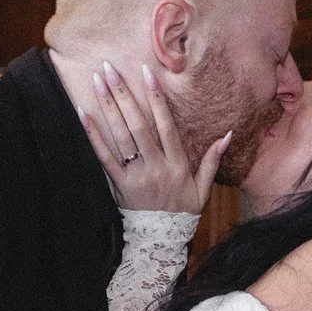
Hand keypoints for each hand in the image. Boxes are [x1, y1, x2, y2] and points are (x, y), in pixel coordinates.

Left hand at [76, 59, 228, 213]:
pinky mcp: (119, 185)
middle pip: (139, 124)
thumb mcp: (203, 188)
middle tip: (110, 68)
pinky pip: (104, 158)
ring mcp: (136, 175)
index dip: (156, 98)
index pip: (166, 124)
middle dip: (124, 94)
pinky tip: (84, 115)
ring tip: (97, 82)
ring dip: (108, 107)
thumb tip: (228, 134)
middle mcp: (157, 166)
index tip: (147, 72)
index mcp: (178, 163)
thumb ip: (213, 160)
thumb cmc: (183, 212)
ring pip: (121, 136)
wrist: (161, 241)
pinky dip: (94, 136)